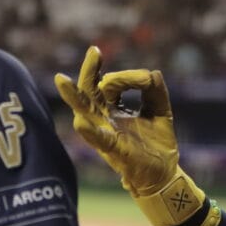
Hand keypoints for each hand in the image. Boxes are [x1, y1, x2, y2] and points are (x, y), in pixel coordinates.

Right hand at [55, 46, 179, 196]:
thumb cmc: (157, 144)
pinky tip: (81, 122)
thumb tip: (153, 73)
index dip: (126, 76)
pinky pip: (99, 140)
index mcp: (114, 109)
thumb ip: (156, 92)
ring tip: (61, 80)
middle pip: (89, 92)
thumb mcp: (161, 112)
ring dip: (74, 96)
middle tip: (94, 51)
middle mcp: (105, 119)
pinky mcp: (114, 150)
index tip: (145, 79)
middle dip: (89, 71)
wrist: (164, 174)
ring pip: (85, 112)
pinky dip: (90, 131)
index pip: (110, 84)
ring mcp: (106, 134)